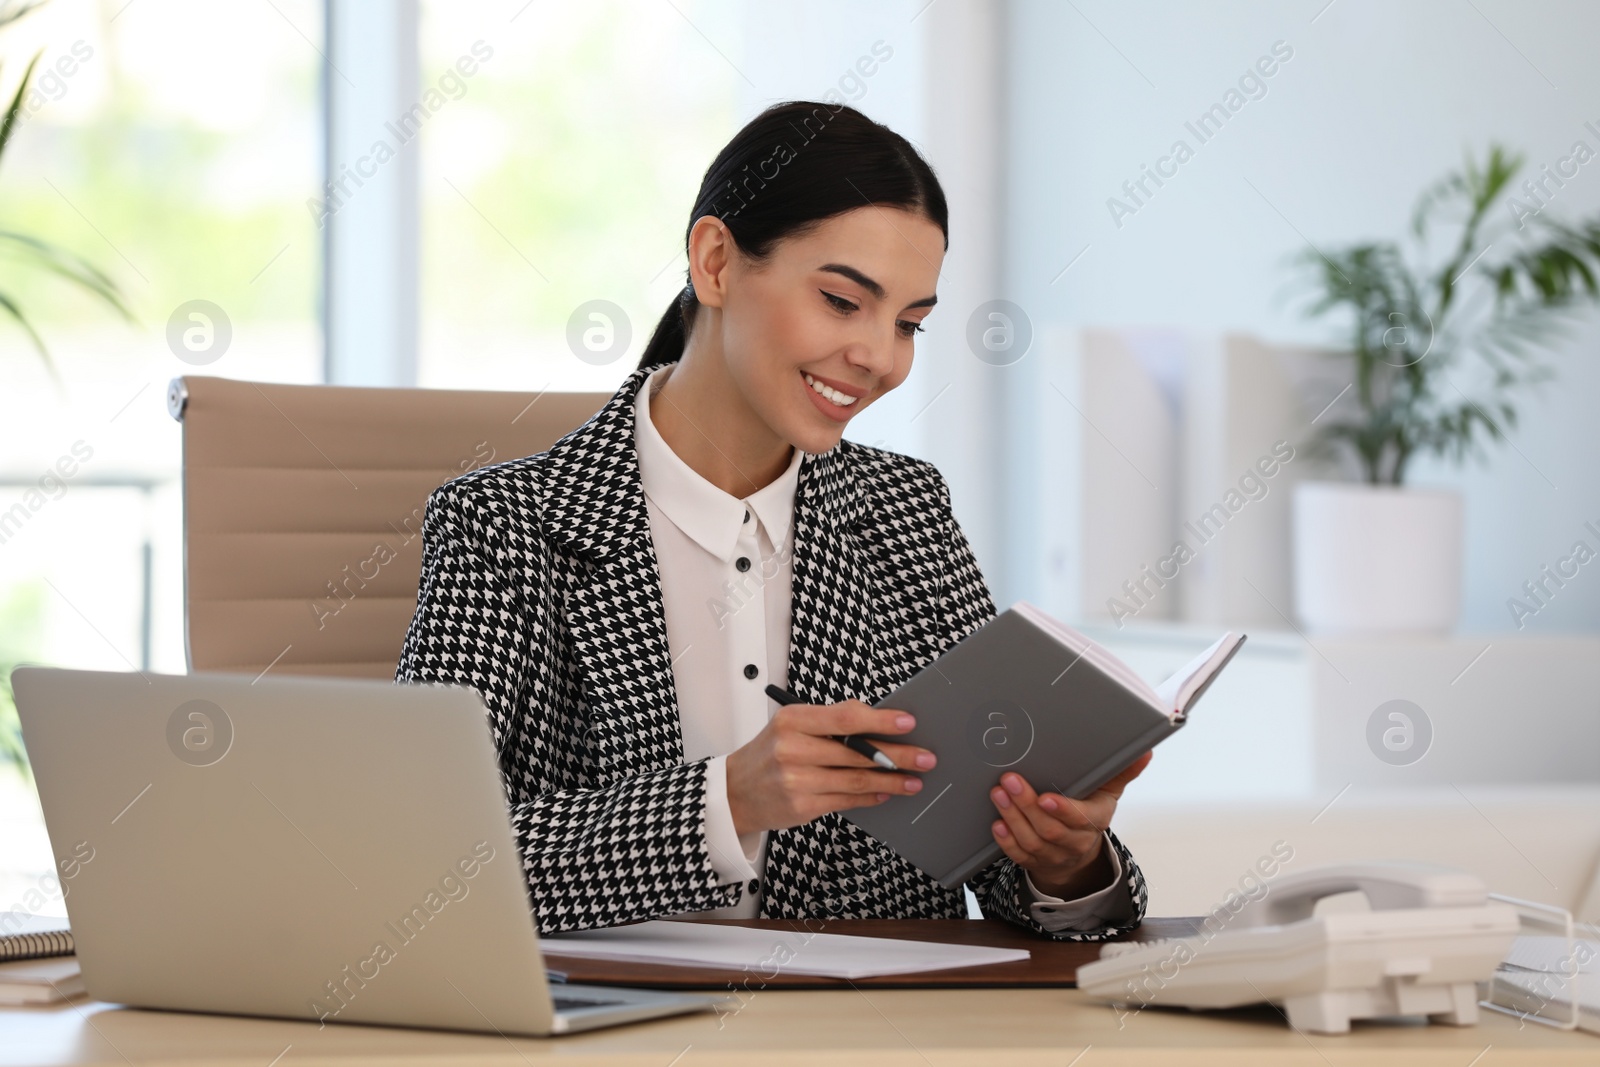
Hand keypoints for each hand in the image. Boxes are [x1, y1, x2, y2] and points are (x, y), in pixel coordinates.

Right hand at [726, 700, 933, 835]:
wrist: (735, 792)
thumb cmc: (768, 753)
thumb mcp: (791, 725)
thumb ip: (829, 718)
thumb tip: (872, 715)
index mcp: (792, 720)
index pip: (845, 718)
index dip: (880, 720)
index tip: (908, 722)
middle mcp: (792, 749)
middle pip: (856, 752)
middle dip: (898, 755)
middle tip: (925, 757)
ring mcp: (797, 781)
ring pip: (856, 780)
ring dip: (891, 781)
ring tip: (914, 780)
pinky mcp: (802, 807)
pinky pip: (847, 801)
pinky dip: (871, 797)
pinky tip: (887, 793)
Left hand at [988, 751, 1152, 897]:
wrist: (1080, 853)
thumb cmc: (1091, 812)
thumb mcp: (1108, 791)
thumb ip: (1122, 771)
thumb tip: (1145, 751)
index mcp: (1096, 821)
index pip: (1081, 819)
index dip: (1063, 810)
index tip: (1045, 797)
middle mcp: (1076, 842)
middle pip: (1050, 830)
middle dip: (1027, 805)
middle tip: (1009, 781)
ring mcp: (1055, 855)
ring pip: (1032, 842)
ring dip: (1013, 817)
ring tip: (999, 794)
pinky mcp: (1035, 862)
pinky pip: (1020, 856)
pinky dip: (1007, 841)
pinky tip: (997, 824)